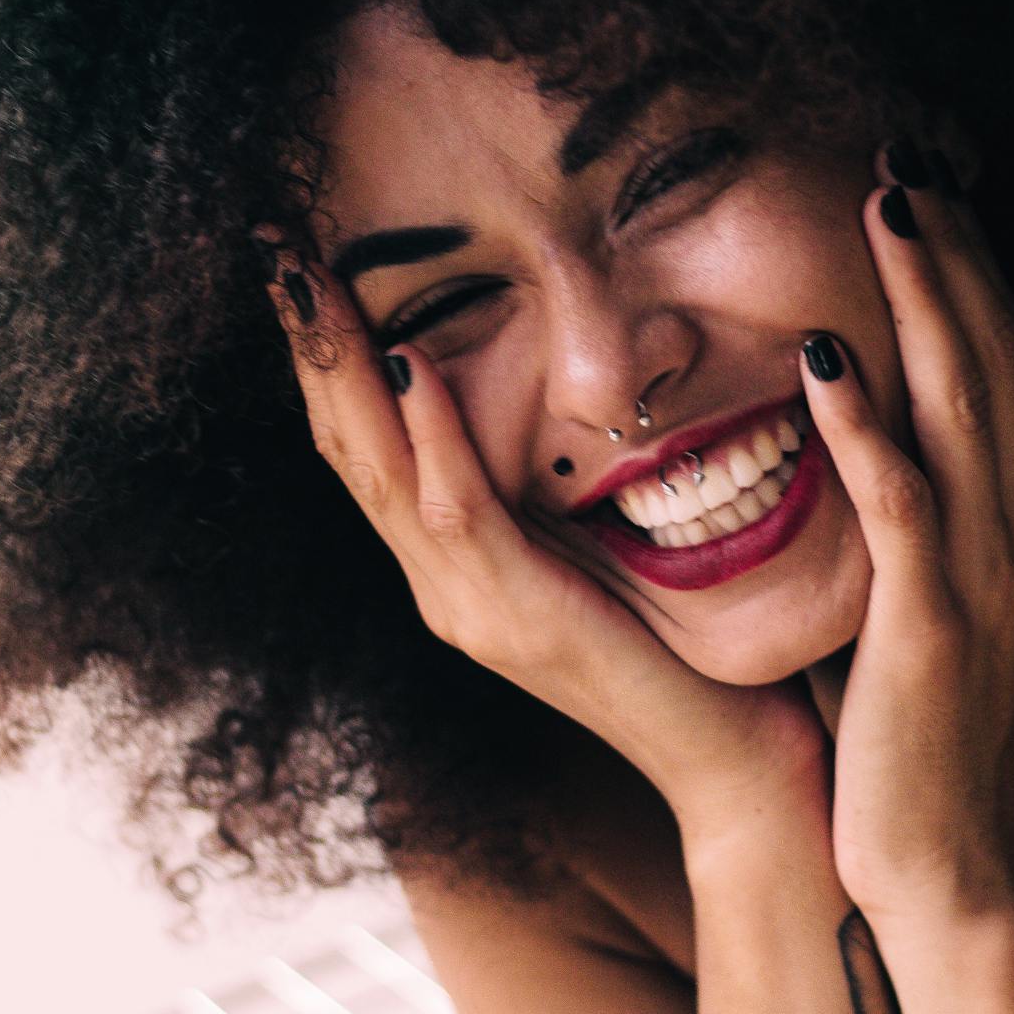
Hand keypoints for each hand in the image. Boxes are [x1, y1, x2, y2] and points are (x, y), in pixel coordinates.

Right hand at [262, 243, 829, 837]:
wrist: (739, 768)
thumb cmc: (696, 651)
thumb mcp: (614, 549)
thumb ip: (568, 488)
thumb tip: (569, 387)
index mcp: (457, 569)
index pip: (367, 448)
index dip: (327, 358)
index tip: (303, 262)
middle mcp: (443, 589)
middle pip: (345, 451)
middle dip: (308, 346)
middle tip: (274, 246)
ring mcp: (470, 609)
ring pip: (378, 474)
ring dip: (343, 370)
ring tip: (312, 279)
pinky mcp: (518, 620)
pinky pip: (459, 514)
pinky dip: (432, 436)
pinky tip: (414, 365)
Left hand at [799, 145, 1013, 919]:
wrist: (956, 865)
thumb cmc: (934, 733)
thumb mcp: (946, 598)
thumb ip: (925, 511)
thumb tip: (870, 429)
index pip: (1007, 360)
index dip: (973, 266)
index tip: (933, 181)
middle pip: (998, 352)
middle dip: (955, 246)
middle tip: (909, 148)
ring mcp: (990, 570)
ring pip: (963, 400)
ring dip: (925, 295)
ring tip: (886, 198)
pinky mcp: (934, 620)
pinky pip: (900, 500)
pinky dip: (865, 421)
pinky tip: (825, 352)